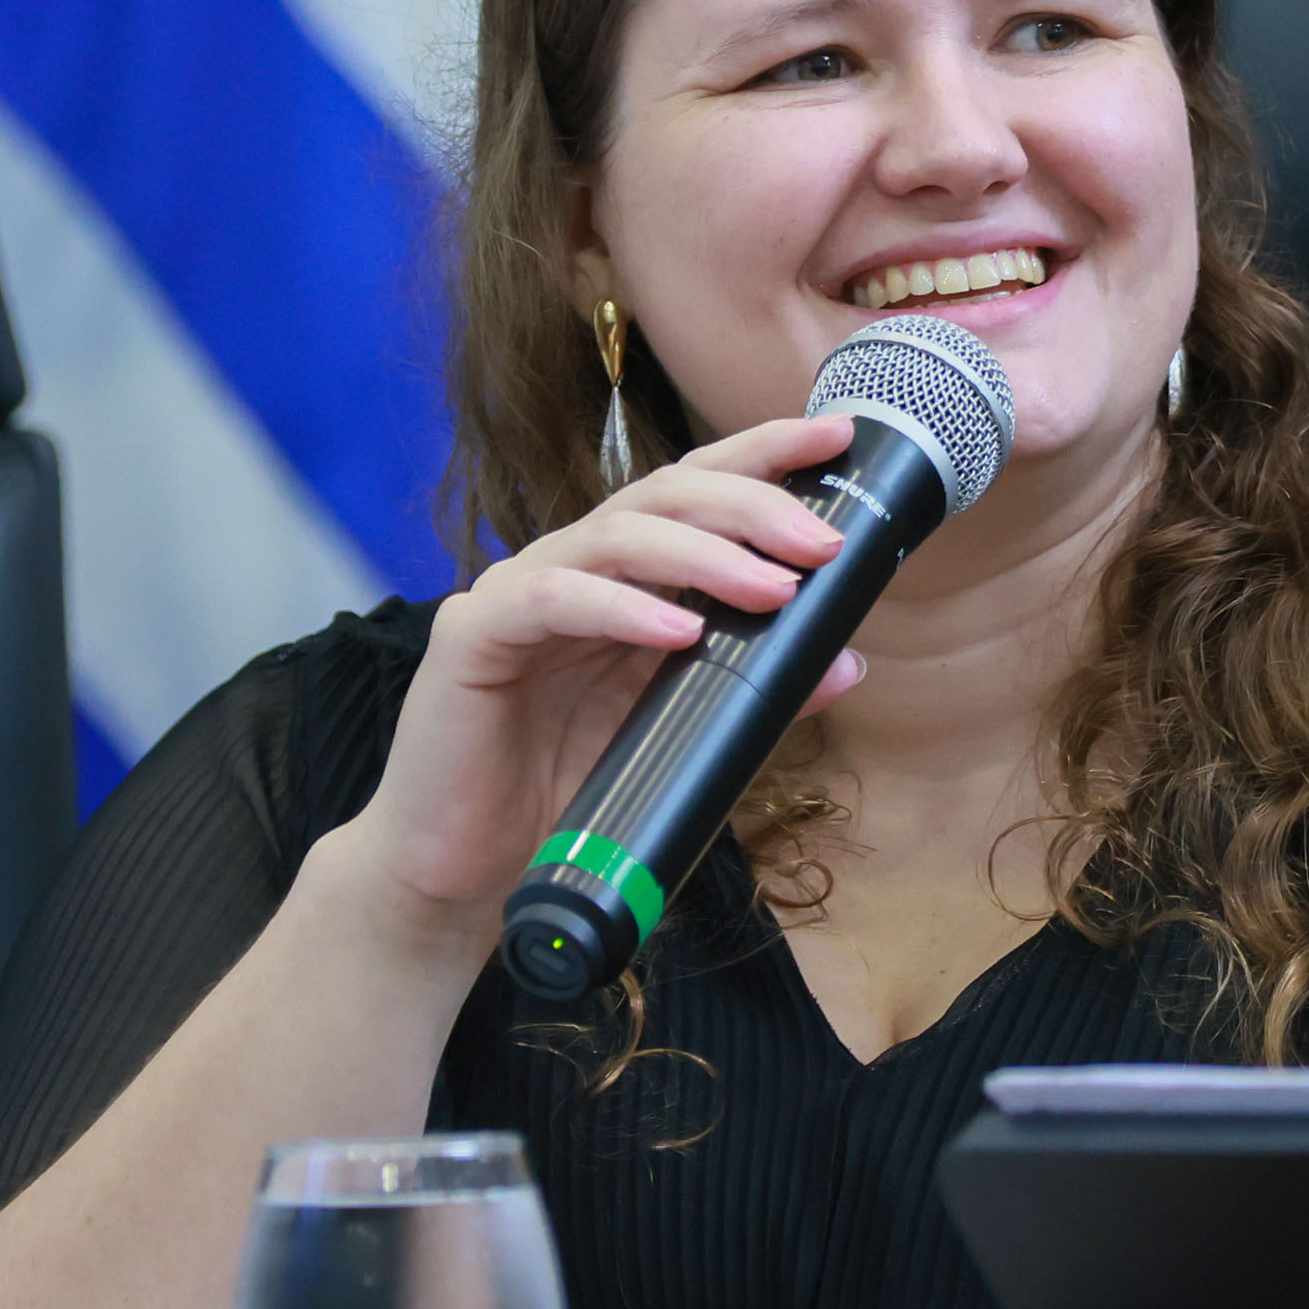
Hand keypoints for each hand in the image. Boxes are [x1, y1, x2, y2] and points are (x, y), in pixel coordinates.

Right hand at [322, 414, 867, 932]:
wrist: (461, 871)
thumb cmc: (565, 796)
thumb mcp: (680, 738)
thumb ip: (754, 695)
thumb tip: (847, 660)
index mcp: (619, 581)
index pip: (693, 492)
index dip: (763, 455)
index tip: (839, 437)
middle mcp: (569, 569)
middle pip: (662, 498)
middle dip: (752, 505)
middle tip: (824, 543)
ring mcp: (516, 594)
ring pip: (615, 537)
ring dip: (704, 556)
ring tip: (774, 587)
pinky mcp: (471, 636)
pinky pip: (551, 599)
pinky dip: (620, 607)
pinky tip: (677, 629)